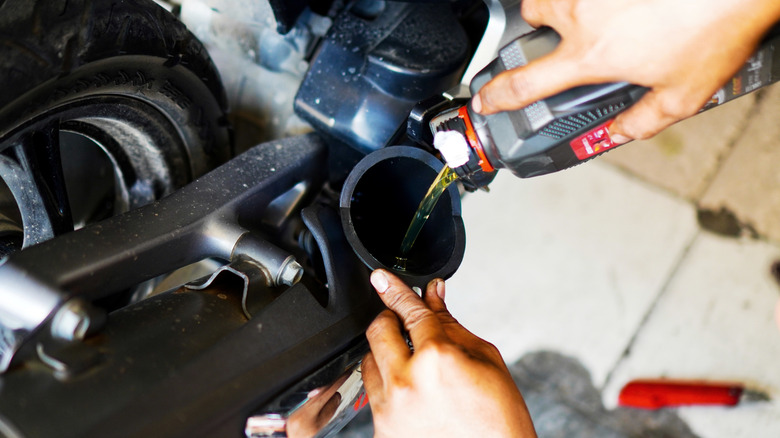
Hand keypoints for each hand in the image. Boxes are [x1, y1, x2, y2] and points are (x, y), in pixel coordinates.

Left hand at [362, 269, 535, 436]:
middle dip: (390, 321)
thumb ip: (449, 324)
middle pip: (377, 331)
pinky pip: (374, 396)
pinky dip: (390, 388)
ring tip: (417, 369)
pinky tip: (415, 395)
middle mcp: (406, 383)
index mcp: (436, 358)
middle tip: (406, 325)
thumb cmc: (498, 419)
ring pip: (369, 363)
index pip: (408, 311)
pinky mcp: (382, 432)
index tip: (381, 278)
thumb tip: (432, 294)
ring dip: (387, 356)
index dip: (394, 289)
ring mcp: (390, 411)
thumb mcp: (484, 359)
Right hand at [472, 0, 779, 142]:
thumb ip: (641, 122)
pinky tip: (618, 3)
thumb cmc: (716, 24)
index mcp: (591, 54)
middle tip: (564, 34)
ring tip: (593, 10)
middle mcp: (582, 13)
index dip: (497, 96)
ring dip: (563, 3)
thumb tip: (618, 135)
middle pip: (531, 17)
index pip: (525, 83)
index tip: (485, 98)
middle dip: (539, 27)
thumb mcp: (684, 94)